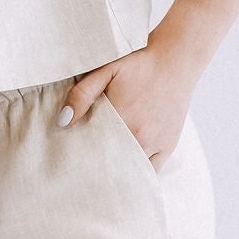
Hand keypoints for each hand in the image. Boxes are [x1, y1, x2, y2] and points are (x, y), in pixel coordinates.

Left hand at [57, 40, 199, 172]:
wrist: (174, 63)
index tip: (74, 156)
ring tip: (103, 173)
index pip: (92, 148)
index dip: (81, 155)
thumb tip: (63, 121)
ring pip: (129, 169)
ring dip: (117, 172)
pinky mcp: (167, 147)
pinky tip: (126, 173)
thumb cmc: (138, 67)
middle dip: (97, 166)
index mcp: (119, 117)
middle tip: (85, 167)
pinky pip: (150, 172)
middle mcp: (138, 134)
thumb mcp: (106, 72)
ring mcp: (154, 143)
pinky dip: (138, 174)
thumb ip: (82, 94)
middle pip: (110, 162)